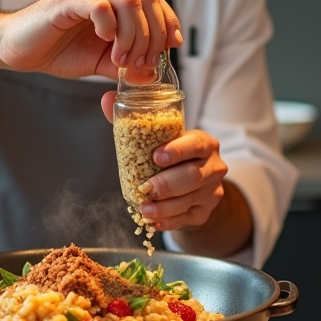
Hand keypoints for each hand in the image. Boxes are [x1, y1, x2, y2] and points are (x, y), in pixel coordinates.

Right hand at [0, 0, 181, 79]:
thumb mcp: (101, 61)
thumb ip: (127, 65)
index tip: (170, 48)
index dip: (168, 22)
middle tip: (142, 62)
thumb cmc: (57, 49)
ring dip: (133, 35)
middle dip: (153, 35)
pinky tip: (104, 42)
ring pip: (129, 1)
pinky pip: (101, 7)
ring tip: (121, 58)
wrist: (19, 49)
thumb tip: (152, 74)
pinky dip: (110, 28)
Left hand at [100, 91, 227, 231]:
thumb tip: (107, 99)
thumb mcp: (160, 137)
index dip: (177, 151)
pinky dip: (168, 221)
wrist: (196, 180)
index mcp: (204, 142)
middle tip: (145, 188)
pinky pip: (187, 218)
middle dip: (167, 184)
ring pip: (189, 200)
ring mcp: (212, 190)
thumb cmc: (173, 154)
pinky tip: (152, 221)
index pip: (196, 144)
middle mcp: (213, 166)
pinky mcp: (205, 211)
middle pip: (193, 176)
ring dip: (164, 207)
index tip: (156, 157)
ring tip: (143, 209)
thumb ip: (134, 120)